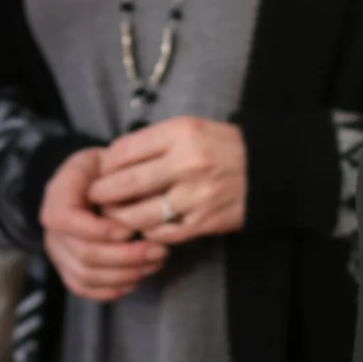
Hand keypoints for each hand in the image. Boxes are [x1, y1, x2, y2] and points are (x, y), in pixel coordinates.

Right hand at [41, 146, 167, 302]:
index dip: (99, 230)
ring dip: (125, 274)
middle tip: (160, 251)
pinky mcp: (68, 269)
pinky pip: (84, 288)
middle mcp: (52, 228)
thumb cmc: (105, 169)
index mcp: (58, 195)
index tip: (130, 229)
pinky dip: (112, 289)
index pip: (67, 220)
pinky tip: (137, 278)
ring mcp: (58, 252)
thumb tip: (132, 201)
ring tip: (155, 263)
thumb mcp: (110, 159)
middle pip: (84, 254)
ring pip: (87, 276)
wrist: (89, 182)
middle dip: (126, 257)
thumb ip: (119, 176)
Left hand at [88, 116, 247, 244]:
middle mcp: (187, 164)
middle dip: (103, 193)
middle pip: (128, 183)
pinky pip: (163, 233)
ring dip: (120, 217)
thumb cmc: (222, 145)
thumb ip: (153, 141)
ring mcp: (196, 196)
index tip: (98, 171)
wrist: (269, 169)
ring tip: (112, 215)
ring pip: (141, 214)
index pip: (127, 150)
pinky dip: (147, 232)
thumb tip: (113, 160)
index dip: (106, 164)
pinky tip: (141, 227)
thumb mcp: (189, 128)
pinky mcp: (204, 222)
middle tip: (93, 197)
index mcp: (181, 134)